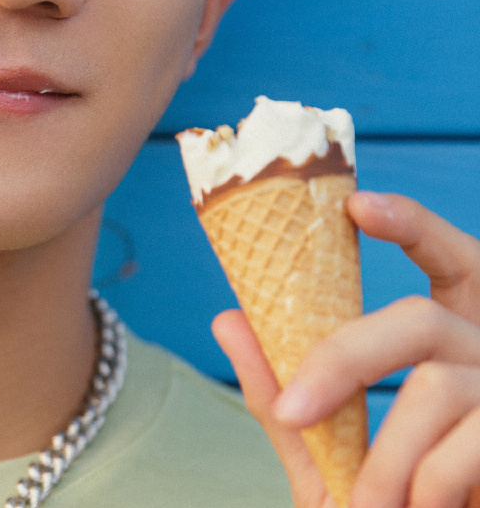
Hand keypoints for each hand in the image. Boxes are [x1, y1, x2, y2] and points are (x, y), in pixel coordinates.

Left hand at [213, 192, 479, 507]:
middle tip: (292, 413)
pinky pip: (469, 449)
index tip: (355, 205)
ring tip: (364, 506)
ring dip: (386, 455)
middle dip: (346, 360)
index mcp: (454, 341)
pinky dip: (427, 486)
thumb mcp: (327, 454)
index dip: (414, 224)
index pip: (451, 260)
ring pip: (438, 387)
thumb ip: (285, 391)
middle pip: (421, 319)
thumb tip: (227, 318)